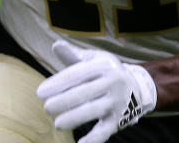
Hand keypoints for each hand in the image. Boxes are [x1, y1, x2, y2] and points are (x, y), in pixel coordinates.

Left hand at [37, 40, 157, 142]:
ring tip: (58, 124)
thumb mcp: (94, 59)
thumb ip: (73, 55)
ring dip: (75, 118)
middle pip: (85, 92)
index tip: (41, 92)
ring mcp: (117, 101)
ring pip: (94, 111)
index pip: (78, 74)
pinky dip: (93, 139)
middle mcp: (114, 82)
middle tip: (47, 108)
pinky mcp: (119, 120)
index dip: (58, 83)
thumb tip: (56, 45)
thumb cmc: (106, 72)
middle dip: (64, 101)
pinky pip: (105, 131)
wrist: (138, 86)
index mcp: (105, 65)